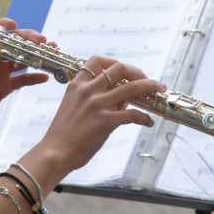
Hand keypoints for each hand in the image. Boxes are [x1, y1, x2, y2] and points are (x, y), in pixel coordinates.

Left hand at [0, 18, 50, 132]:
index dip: (3, 26)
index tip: (15, 25)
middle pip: (12, 44)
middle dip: (28, 41)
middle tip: (43, 42)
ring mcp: (0, 72)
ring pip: (21, 59)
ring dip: (36, 56)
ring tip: (51, 54)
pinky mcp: (5, 86)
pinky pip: (22, 80)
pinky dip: (34, 77)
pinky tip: (46, 77)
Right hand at [39, 55, 165, 173]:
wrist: (54, 153)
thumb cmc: (64, 134)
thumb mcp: (75, 109)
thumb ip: (98, 100)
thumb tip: (123, 99)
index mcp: (77, 85)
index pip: (97, 61)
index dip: (115, 62)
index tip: (125, 71)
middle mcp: (87, 90)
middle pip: (119, 68)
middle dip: (138, 72)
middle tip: (147, 80)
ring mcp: (97, 105)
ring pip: (132, 87)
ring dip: (150, 87)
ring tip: (159, 90)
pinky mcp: (106, 121)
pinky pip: (133, 114)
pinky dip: (144, 117)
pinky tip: (148, 122)